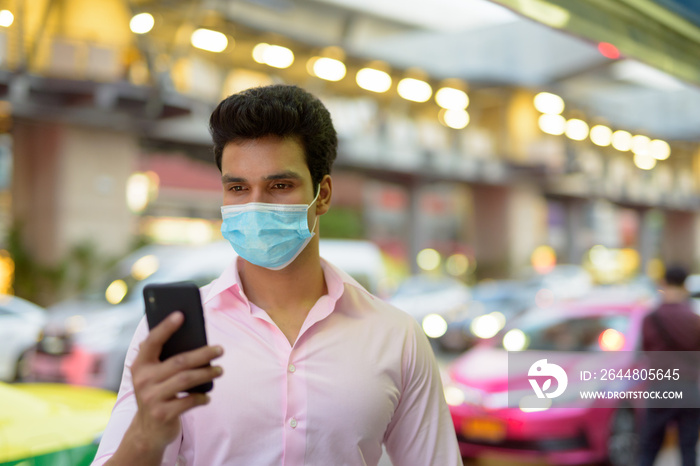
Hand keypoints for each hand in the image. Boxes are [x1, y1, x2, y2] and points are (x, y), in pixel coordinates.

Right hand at [129, 311, 223, 453]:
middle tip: (220, 349)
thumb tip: (196, 339)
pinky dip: (201, 397)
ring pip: (186, 380)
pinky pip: (189, 401)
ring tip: (220, 370)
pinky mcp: (162, 415)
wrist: (146, 432)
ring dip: (207, 373)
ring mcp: (151, 398)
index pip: (152, 341)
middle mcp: (142, 380)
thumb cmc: (157, 394)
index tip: (181, 314)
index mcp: (140, 365)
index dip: (166, 327)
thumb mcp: (154, 376)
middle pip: (179, 362)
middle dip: (203, 354)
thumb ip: (166, 359)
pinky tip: (207, 396)